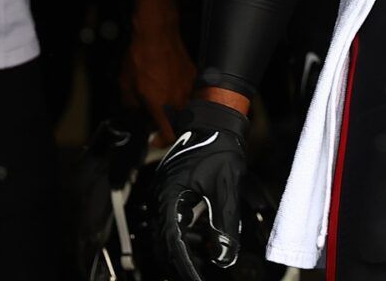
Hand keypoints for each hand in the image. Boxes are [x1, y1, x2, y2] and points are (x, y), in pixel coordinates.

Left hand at [122, 8, 194, 144]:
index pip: (170, 136)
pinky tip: (170, 87)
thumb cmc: (142, 58)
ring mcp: (189, 88)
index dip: (163, 142)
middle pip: (179, 124)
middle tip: (157, 119)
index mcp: (162, 106)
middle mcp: (179, 100)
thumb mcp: (126, 85)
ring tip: (163, 102)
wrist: (157, 34)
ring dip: (176, 110)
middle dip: (168, 125)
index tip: (155, 140)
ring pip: (186, 109)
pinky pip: (190, 93)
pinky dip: (181, 95)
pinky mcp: (194, 76)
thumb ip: (131, 106)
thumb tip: (133, 113)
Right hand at [152, 98, 248, 279]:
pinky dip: (182, 241)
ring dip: (179, 255)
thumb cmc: (219, 146)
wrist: (214, 119)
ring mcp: (163, 195)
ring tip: (197, 271)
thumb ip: (225, 222)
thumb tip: (224, 256)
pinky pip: (171, 224)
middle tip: (197, 279)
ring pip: (165, 236)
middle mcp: (159, 198)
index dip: (184, 266)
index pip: (171, 242)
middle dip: (179, 265)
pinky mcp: (170, 194)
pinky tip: (199, 249)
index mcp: (168, 195)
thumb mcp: (226, 186)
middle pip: (162, 244)